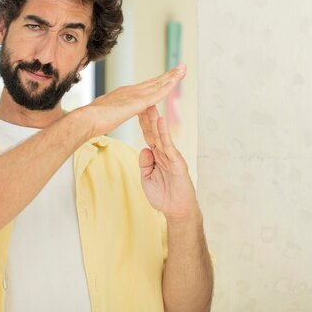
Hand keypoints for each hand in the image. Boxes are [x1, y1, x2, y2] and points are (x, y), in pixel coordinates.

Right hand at [78, 64, 186, 137]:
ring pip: (158, 83)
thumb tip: (107, 115)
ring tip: (183, 69)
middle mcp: (130, 91)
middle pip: (154, 81)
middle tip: (180, 67)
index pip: (144, 87)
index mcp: (123, 94)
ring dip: (172, 76)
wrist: (87, 120)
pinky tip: (177, 80)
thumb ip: (109, 112)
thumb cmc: (91, 121)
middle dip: (168, 75)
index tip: (166, 77)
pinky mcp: (138, 102)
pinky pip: (158, 92)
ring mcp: (134, 95)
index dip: (156, 82)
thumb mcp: (104, 114)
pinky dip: (168, 85)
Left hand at [138, 105, 199, 220]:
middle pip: (154, 131)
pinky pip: (169, 145)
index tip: (135, 109)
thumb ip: (144, 164)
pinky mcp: (177, 162)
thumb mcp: (147, 179)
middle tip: (142, 99)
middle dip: (148, 116)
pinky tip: (160, 122)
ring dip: (155, 120)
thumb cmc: (163, 196)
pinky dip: (164, 133)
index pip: (148, 136)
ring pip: (161, 135)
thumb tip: (144, 149)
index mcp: (156, 156)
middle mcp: (164, 153)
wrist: (177, 211)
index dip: (142, 123)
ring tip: (150, 106)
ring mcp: (171, 156)